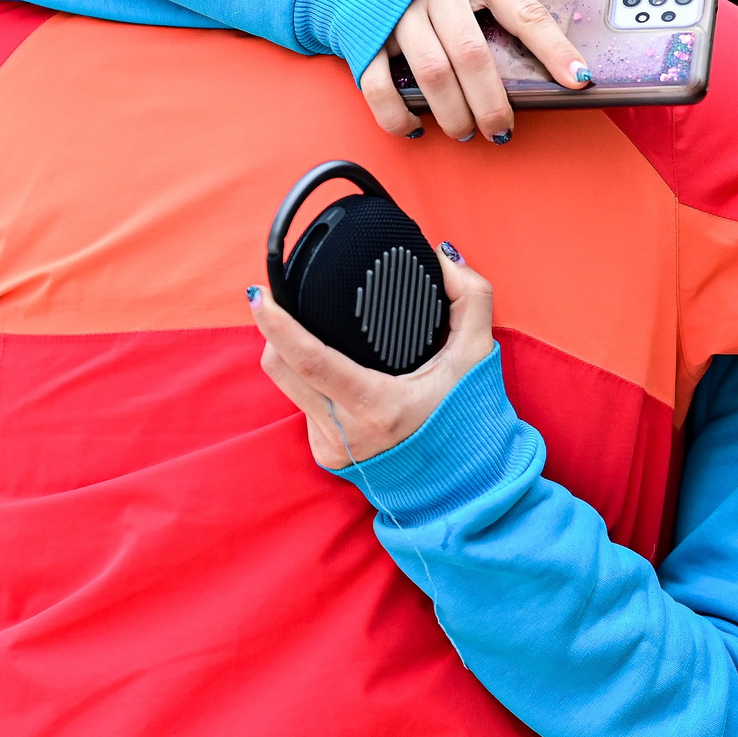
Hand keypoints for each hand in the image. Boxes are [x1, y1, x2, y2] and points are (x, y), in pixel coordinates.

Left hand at [249, 243, 494, 467]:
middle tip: (278, 302)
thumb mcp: (476, 355)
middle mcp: (346, 431)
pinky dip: (308, 385)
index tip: (260, 296)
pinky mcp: (325, 456)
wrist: (462, 481)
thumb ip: (470, 297)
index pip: (310, 359)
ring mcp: (331, 447)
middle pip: (283, 369)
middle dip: (274, 333)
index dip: (278, 326)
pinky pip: (301, 408)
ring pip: (287, 388)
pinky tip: (330, 376)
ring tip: (306, 334)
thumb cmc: (465, 415)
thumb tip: (442, 254)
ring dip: (289, 357)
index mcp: (377, 406)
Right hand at [361, 0, 590, 143]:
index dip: (554, 49)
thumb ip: (503, 1)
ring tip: (464, 131)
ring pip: (432, 73)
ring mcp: (399, 9)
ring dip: (453, 114)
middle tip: (501, 129)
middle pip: (473, 55)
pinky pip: (379, 84)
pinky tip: (414, 125)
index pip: (524, 12)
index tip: (580, 80)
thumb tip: (548, 58)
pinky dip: (397, 114)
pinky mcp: (366, 32)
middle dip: (492, 104)